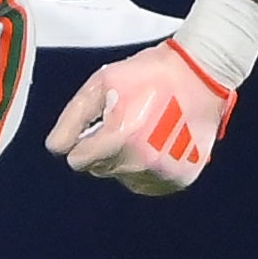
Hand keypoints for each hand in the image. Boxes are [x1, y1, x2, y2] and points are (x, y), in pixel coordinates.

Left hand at [44, 40, 235, 194]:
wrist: (201, 75)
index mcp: (120, 138)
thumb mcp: (101, 83)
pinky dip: (147, 169)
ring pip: (123, 178)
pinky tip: (156, 144)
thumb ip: (72, 119)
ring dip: (126, 160)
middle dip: (105, 148)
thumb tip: (56, 149)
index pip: (78, 160)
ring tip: (145, 130)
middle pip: (100, 169)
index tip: (101, 123)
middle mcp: (142, 161)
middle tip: (127, 120)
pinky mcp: (181, 178)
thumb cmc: (149, 74)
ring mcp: (163, 173)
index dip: (85, 140)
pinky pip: (148, 184)